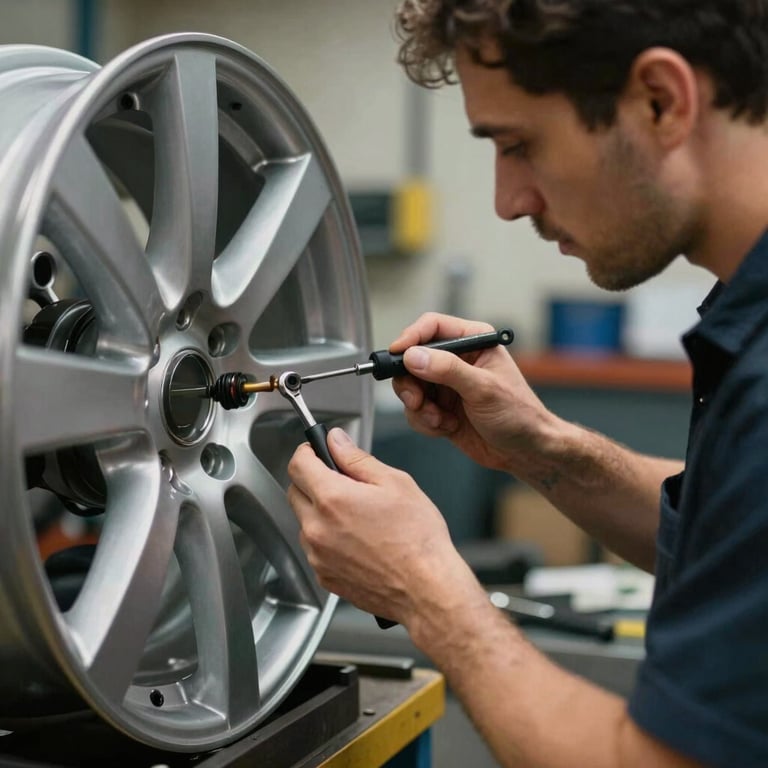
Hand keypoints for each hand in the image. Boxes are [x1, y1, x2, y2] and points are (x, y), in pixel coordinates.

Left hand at [287, 427, 475, 627]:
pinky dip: (329, 540)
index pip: (298, 464)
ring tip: (358, 518)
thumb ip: (358, 458)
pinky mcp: (324, 576)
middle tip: (344, 483)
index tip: (317, 452)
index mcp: (332, 499)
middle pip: (295, 492)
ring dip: (321, 513)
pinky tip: (358, 541)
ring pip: (305, 522)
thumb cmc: (418, 540)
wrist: (427, 590)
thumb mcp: (395, 483)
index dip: (307, 452)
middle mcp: (317, 528)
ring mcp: (318, 556)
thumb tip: (337, 441)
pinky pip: (315, 549)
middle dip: (313, 481)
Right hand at [390, 312, 555, 471]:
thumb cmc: (520, 414)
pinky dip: (425, 422)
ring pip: (410, 387)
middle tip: (416, 400)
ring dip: (419, 408)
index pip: (432, 327)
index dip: (410, 338)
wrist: (525, 451)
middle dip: (410, 383)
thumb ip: (447, 370)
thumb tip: (414, 357)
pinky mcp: (440, 407)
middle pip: (412, 359)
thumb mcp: (483, 388)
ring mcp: (446, 384)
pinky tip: (446, 427)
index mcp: (473, 341)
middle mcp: (457, 359)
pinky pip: (415, 410)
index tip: (397, 354)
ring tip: (439, 419)